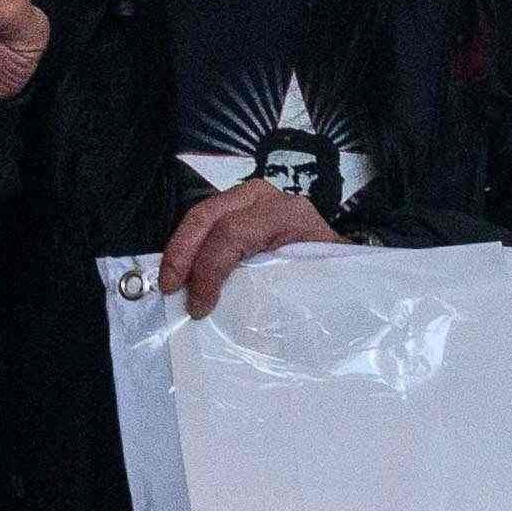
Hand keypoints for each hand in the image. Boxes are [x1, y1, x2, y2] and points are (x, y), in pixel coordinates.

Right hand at [163, 177, 344, 318]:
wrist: (342, 261)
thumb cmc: (327, 274)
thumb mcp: (307, 282)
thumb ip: (272, 289)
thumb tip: (227, 312)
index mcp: (286, 213)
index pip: (232, 233)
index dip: (209, 270)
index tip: (200, 306)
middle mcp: (266, 198)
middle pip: (209, 216)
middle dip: (182, 253)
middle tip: (169, 287)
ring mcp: (251, 199)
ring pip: (202, 216)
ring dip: (181, 249)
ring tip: (172, 281)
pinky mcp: (240, 208)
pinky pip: (208, 222)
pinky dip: (191, 246)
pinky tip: (183, 271)